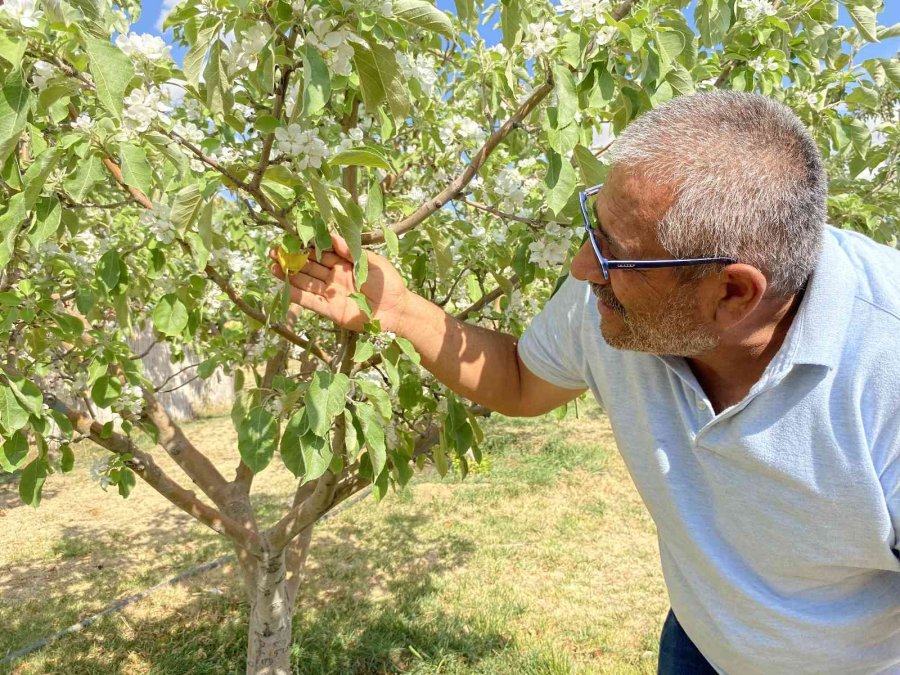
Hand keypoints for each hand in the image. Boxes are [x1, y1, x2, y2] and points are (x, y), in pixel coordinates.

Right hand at [270, 233, 410, 333]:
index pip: (320, 253)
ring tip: (271, 267)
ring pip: (306, 283)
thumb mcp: (369, 261)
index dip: (305, 247)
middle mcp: (334, 276)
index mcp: (344, 263)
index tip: (289, 240)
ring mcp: (331, 293)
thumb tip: (330, 233)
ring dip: (288, 276)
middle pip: (309, 267)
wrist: (396, 309)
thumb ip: (348, 250)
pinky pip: (310, 301)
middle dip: (291, 260)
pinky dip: (296, 294)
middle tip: (274, 252)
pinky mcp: (330, 310)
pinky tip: (282, 286)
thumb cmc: (388, 282)